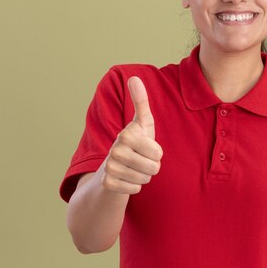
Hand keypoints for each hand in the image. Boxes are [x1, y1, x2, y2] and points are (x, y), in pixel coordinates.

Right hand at [101, 76, 162, 194]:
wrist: (113, 167)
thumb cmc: (134, 142)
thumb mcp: (141, 123)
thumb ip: (141, 101)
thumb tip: (134, 77)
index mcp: (126, 135)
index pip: (158, 153)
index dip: (156, 153)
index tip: (145, 147)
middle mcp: (115, 150)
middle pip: (154, 168)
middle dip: (151, 166)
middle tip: (140, 160)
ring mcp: (110, 167)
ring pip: (145, 179)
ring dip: (143, 176)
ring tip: (133, 168)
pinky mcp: (108, 183)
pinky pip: (135, 190)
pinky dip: (134, 187)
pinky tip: (126, 178)